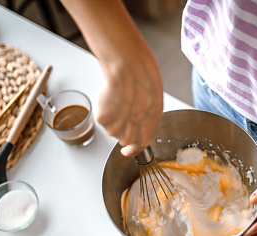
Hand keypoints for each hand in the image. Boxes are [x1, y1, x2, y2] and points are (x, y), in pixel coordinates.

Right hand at [59, 0, 163, 156]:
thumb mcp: (153, 100)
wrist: (127, 64)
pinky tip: (111, 97)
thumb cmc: (142, 76)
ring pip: (112, 130)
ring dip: (114, 118)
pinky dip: (105, 110)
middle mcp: (135, 128)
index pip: (142, 144)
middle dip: (124, 127)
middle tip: (124, 108)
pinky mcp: (104, 119)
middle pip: (125, 139)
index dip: (134, 148)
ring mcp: (119, 125)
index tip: (127, 150)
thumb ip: (147, 119)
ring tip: (118, 99)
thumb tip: (137, 135)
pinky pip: (103, 121)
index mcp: (151, 123)